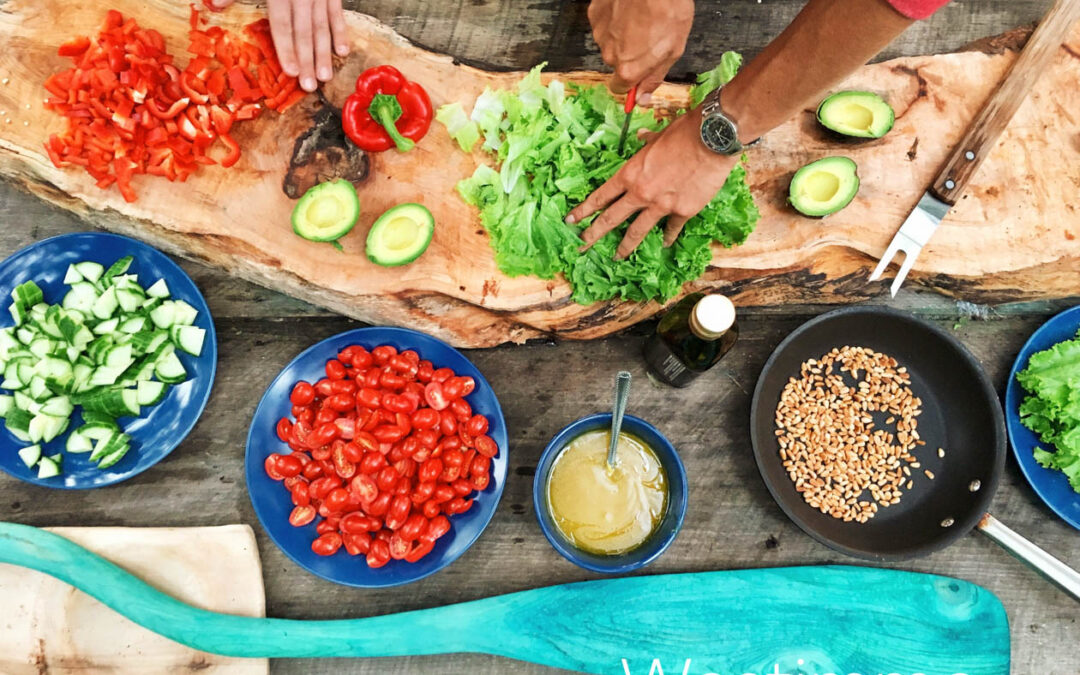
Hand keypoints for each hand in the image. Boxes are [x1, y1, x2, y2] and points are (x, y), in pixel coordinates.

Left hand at [211, 0, 348, 91]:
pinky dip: (341, 32)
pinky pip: (337, 13)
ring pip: (322, 27)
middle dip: (308, 60)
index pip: (283, 24)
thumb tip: (213, 5)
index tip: (290, 71)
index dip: (286, 48)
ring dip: (324, 53)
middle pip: (304, 31)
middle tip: (311, 85)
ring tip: (326, 76)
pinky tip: (342, 51)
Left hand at [566, 107, 736, 258]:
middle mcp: (641, 193)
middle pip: (611, 219)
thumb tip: (641, 138)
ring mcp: (661, 205)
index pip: (601, 196)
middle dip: (594, 234)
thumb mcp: (658, 135)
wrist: (712, 139)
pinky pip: (671, 229)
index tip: (571, 220)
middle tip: (582, 246)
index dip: (584, 210)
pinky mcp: (683, 211)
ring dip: (625, 246)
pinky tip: (663, 243)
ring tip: (617, 257)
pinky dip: (668, 237)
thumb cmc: (684, 132)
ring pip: (637, 231)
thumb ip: (646, 143)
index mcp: (630, 174)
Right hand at [587, 0, 693, 103]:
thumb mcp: (672, 50)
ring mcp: (600, 33)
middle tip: (648, 37)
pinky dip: (615, 19)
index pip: (619, 88)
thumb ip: (654, 77)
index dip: (631, 82)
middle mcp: (609, 54)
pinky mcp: (595, 14)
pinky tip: (629, 9)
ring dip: (622, 35)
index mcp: (628, 68)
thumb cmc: (668, 9)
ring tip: (641, 19)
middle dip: (629, 55)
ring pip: (610, 42)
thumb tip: (643, 98)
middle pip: (617, 63)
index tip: (639, 75)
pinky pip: (604, 24)